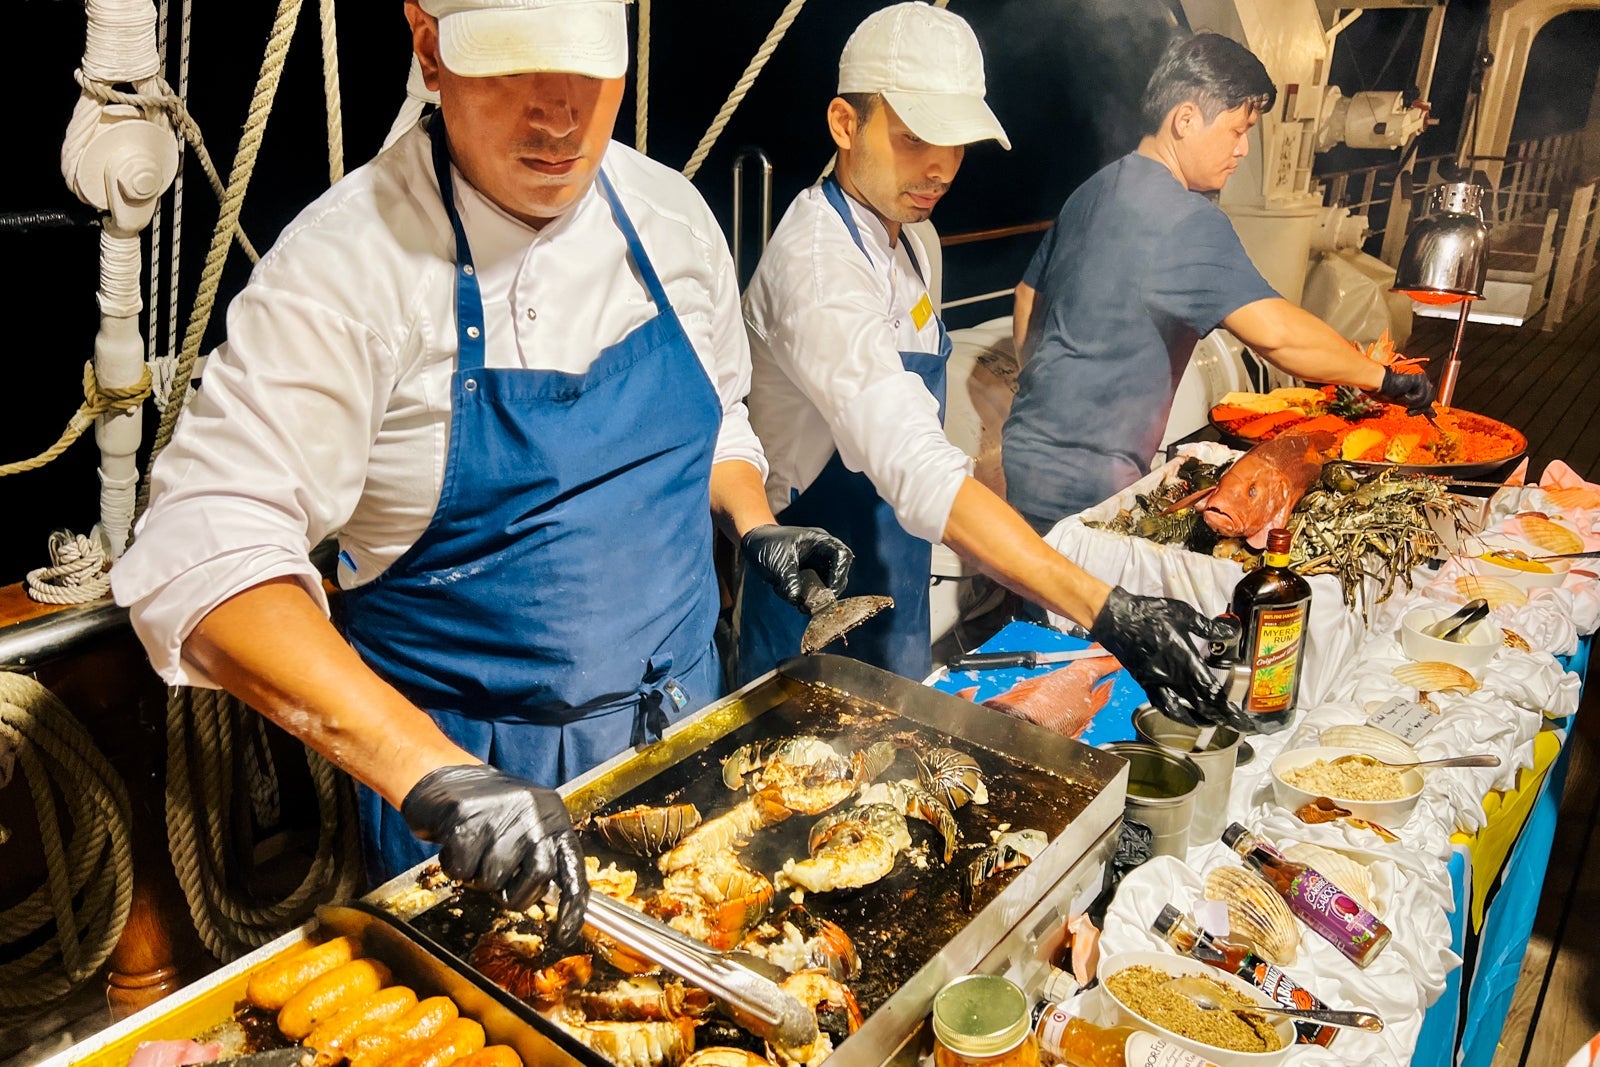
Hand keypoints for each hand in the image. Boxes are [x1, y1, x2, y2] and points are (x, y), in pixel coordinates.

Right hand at [402, 765, 588, 943]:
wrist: (444, 774)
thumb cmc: (488, 810)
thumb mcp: (526, 824)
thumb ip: (540, 855)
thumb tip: (553, 898)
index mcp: (552, 816)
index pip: (572, 867)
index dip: (572, 905)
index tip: (565, 935)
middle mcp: (533, 812)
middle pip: (538, 877)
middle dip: (514, 893)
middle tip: (498, 881)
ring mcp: (500, 814)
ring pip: (493, 879)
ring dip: (478, 877)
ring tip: (474, 850)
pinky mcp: (466, 818)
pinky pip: (461, 869)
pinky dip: (454, 865)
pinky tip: (455, 842)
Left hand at [741, 525, 852, 607]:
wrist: (753, 542)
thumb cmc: (767, 543)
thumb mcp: (778, 561)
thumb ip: (789, 580)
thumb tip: (798, 600)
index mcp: (821, 541)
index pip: (842, 556)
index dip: (840, 574)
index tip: (831, 591)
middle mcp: (822, 554)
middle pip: (837, 575)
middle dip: (827, 593)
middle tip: (815, 606)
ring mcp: (815, 567)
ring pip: (824, 588)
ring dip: (813, 599)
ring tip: (798, 603)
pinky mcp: (806, 579)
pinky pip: (810, 593)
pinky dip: (801, 598)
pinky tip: (787, 594)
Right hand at [1089, 587, 1243, 728]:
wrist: (1117, 619)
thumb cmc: (1149, 614)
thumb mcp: (1185, 615)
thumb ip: (1209, 627)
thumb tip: (1232, 632)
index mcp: (1185, 661)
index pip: (1213, 692)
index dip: (1229, 708)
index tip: (1243, 719)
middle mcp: (1172, 678)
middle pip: (1202, 706)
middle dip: (1223, 718)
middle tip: (1238, 725)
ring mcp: (1158, 683)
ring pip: (1183, 710)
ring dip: (1202, 719)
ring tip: (1215, 722)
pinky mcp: (1146, 683)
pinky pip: (1163, 704)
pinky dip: (1177, 714)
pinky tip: (1184, 716)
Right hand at [1379, 367, 1436, 415]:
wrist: (1377, 382)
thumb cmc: (1384, 390)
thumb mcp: (1404, 401)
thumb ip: (1418, 406)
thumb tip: (1433, 414)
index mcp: (1417, 381)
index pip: (1428, 395)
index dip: (1427, 406)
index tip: (1430, 415)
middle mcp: (1421, 378)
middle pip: (1430, 397)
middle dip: (1420, 408)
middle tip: (1408, 412)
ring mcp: (1421, 376)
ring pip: (1427, 397)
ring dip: (1414, 404)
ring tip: (1402, 401)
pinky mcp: (1419, 377)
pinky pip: (1421, 395)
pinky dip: (1410, 399)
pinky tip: (1402, 395)